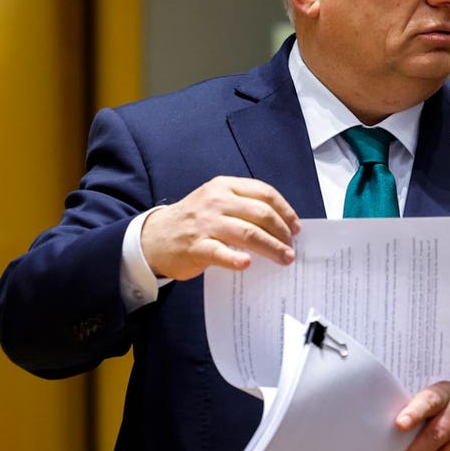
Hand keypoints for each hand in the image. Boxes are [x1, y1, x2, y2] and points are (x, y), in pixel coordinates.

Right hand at [140, 175, 300, 279]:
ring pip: (248, 233)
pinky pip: (220, 252)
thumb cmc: (194, 220)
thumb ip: (244, 206)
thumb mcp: (216, 201)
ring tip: (284, 258)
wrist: (153, 237)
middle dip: (282, 232)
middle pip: (261, 214)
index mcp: (225, 186)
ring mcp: (205, 224)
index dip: (285, 210)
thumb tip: (281, 225)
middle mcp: (216, 202)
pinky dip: (236, 258)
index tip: (296, 227)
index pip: (264, 193)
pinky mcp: (196, 247)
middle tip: (291, 247)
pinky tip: (248, 263)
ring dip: (271, 247)